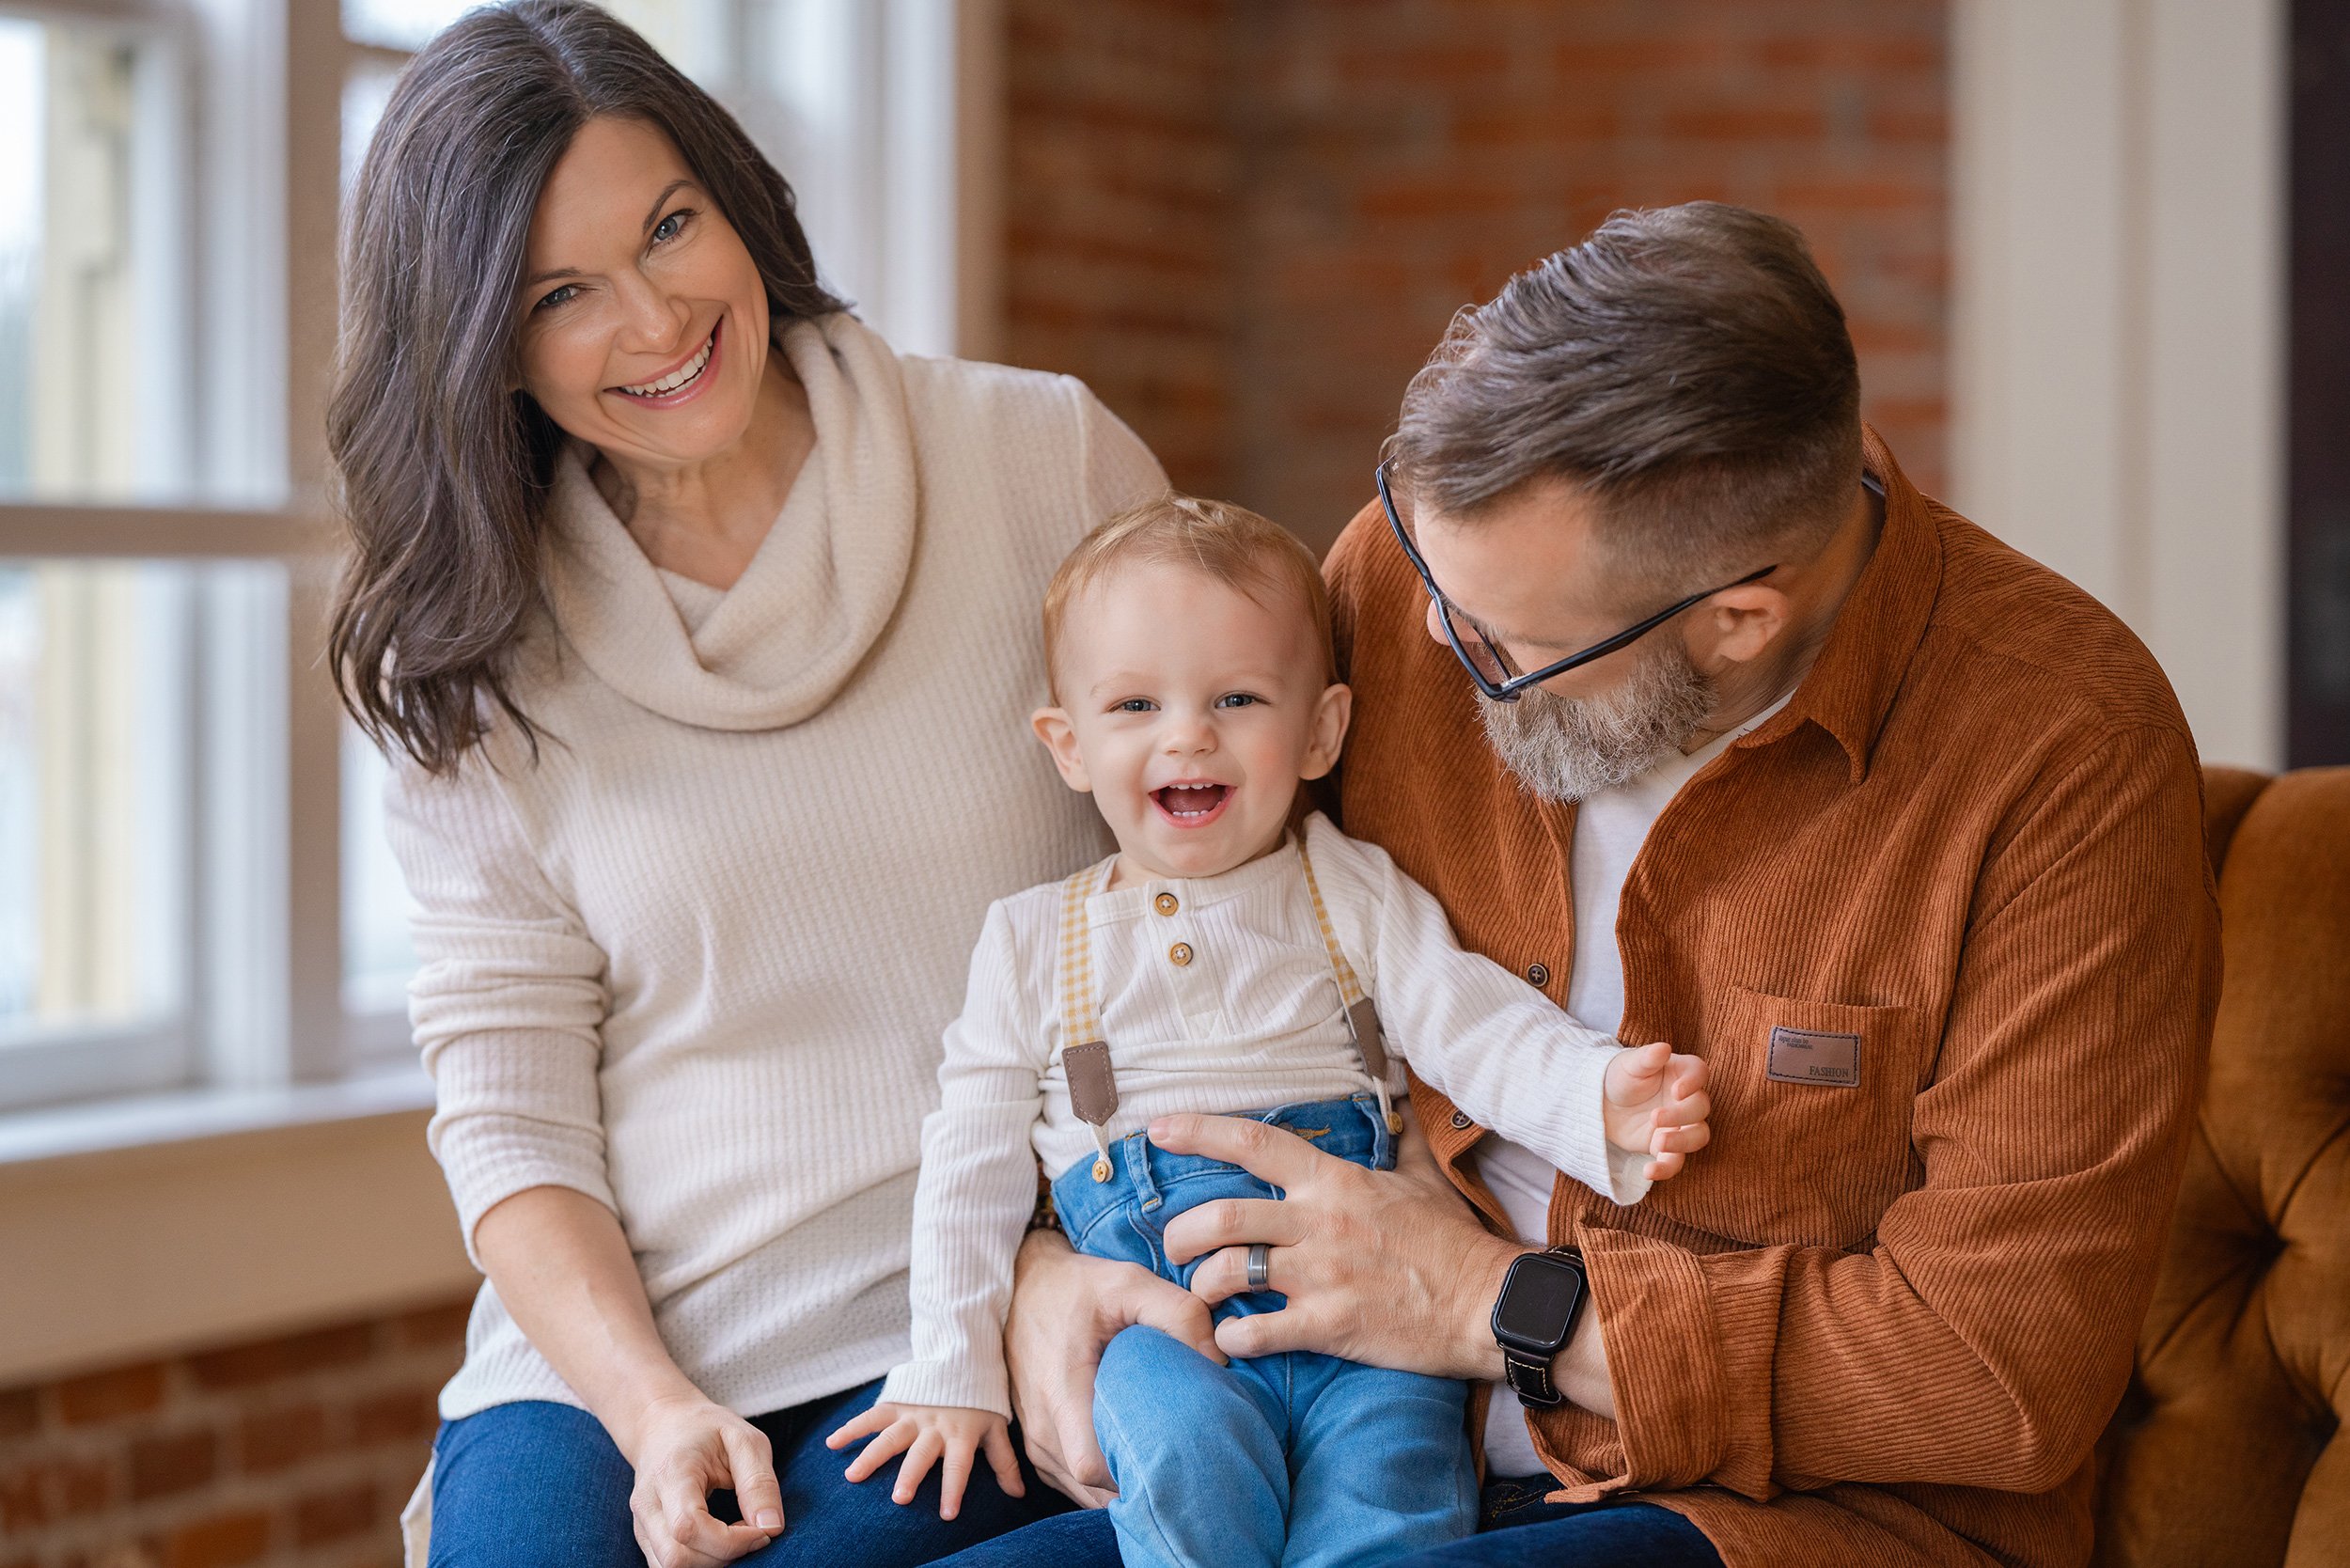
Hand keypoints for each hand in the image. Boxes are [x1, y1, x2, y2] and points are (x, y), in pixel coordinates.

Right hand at [618, 1391, 782, 1566]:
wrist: (663, 1423)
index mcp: (671, 1473)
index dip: (731, 1541)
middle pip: (676, 1558)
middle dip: (723, 1556)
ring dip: (711, 1563)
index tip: (763, 1531)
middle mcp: (647, 1503)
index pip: (689, 1527)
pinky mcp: (645, 1536)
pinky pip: (667, 1566)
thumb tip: (772, 1527)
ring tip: (737, 1536)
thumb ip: (759, 1483)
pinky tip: (719, 1542)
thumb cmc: (707, 1429)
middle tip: (753, 1533)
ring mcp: (641, 1523)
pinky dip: (699, 1563)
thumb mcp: (744, 1440)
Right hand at [825, 1402, 1022, 1519]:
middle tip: (898, 1498)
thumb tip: (1019, 1494)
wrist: (964, 1358)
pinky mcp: (896, 1404)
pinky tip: (832, 1443)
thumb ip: (1004, 1461)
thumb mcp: (997, 1428)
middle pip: (921, 1453)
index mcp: (961, 1435)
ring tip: (853, 1476)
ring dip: (871, 1455)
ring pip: (890, 1436)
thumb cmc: (981, 1403)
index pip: (959, 1466)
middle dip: (910, 1475)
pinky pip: (871, 1415)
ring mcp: (913, 1414)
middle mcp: (935, 1426)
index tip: (946, 1515)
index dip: (954, 1489)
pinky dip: (851, 1427)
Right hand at [1004, 1227, 1223, 1506]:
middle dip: (1135, 1482)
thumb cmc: (1077, 1287)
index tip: (1173, 1455)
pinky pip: (1068, 1481)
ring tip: (1157, 1458)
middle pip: (1091, 1487)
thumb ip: (1178, 1313)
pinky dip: (1099, 1479)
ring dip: (1117, 1483)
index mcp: (1061, 1390)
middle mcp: (1042, 1425)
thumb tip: (1217, 1359)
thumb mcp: (1129, 1281)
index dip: (1134, 1473)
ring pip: (1080, 1490)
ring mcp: (1034, 1439)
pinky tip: (1128, 1456)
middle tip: (1179, 1460)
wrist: (1021, 1286)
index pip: (1093, 1466)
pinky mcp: (1034, 1442)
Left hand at [1156, 1108, 1523, 1381]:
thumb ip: (1398, 1140)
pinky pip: (1255, 1332)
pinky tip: (1231, 1340)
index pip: (1253, 1142)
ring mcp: (1320, 1275)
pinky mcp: (1328, 1325)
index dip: (1198, 1131)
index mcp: (1333, 1182)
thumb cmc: (1452, 1242)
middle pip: (1220, 1215)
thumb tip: (1404, 1089)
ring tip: (1201, 1297)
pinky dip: (1231, 1338)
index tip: (1157, 1129)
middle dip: (1181, 1233)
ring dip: (1201, 1287)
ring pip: (1227, 1273)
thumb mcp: (1423, 1179)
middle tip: (1173, 1247)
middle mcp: (1318, 1222)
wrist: (1488, 1303)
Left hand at [1602, 1041, 1712, 1179]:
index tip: (1678, 1091)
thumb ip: (1647, 1058)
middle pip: (1701, 1108)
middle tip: (1655, 1117)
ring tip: (1659, 1142)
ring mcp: (1679, 1124)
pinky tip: (1649, 1171)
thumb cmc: (1619, 1076)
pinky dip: (1666, 1168)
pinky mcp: (1666, 1146)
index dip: (1694, 1082)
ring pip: (1698, 1136)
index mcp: (1679, 1072)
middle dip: (1682, 1115)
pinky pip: (1675, 1161)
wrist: (1600, 1103)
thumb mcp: (1628, 1064)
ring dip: (1683, 1142)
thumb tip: (1663, 1048)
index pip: (1700, 1072)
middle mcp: (1685, 1099)